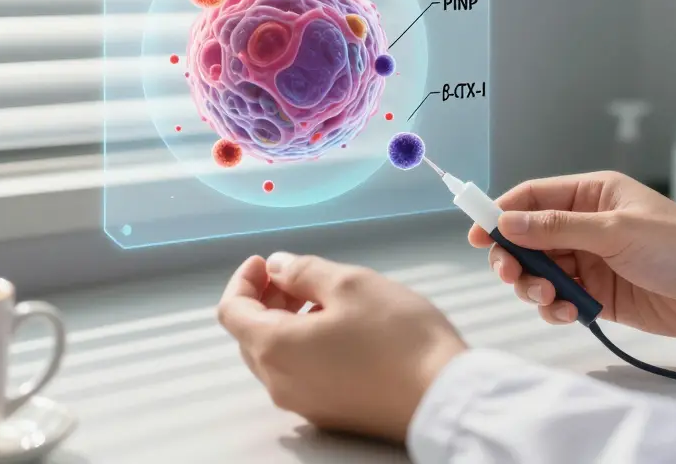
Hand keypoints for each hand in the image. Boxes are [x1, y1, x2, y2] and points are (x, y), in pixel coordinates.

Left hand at [216, 253, 467, 442]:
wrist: (443, 398)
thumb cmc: (399, 338)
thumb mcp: (351, 284)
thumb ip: (303, 271)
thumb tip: (277, 267)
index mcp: (276, 348)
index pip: (232, 311)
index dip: (245, 280)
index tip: (265, 262)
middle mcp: (280, 383)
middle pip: (250, 336)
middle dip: (266, 300)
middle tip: (296, 277)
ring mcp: (304, 404)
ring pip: (276, 357)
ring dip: (286, 323)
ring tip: (324, 300)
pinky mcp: (330, 414)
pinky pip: (301, 375)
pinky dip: (305, 347)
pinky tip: (340, 331)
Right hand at [469, 171, 675, 343]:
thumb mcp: (616, 231)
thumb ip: (557, 228)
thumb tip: (507, 221)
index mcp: (593, 194)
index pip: (533, 197)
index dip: (501, 213)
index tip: (476, 234)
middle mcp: (587, 225)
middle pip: (528, 238)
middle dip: (515, 257)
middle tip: (513, 275)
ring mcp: (592, 262)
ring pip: (540, 271)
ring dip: (535, 285)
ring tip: (551, 296)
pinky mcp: (600, 296)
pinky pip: (560, 299)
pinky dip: (555, 307)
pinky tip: (569, 312)